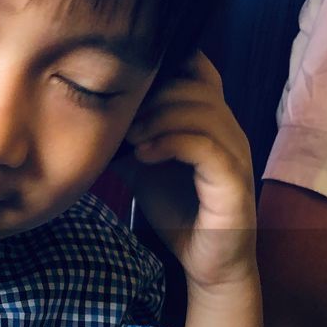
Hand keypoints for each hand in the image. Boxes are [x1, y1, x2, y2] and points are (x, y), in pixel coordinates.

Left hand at [121, 52, 257, 293]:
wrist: (206, 261)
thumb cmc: (178, 211)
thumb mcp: (144, 167)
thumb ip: (129, 138)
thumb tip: (92, 115)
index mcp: (210, 120)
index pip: (199, 69)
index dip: (166, 64)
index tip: (126, 84)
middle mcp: (228, 129)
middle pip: (196, 84)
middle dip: (154, 93)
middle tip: (121, 116)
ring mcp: (235, 153)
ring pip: (202, 111)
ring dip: (159, 117)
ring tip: (130, 137)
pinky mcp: (233, 180)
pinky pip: (205, 146)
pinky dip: (170, 143)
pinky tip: (144, 155)